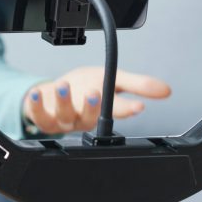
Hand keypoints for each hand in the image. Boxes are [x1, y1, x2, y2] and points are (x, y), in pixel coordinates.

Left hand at [23, 67, 170, 133]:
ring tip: (64, 86)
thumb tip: (166, 90)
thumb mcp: (111, 80)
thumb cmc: (83, 88)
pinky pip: (39, 115)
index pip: (118, 111)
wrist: (54, 94)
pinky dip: (35, 105)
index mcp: (102, 110)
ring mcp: (63, 120)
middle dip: (92, 107)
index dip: (128, 109)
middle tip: (95, 93)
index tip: (138, 105)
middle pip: (89, 117)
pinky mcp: (44, 118)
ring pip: (64, 116)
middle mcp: (83, 118)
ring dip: (64, 101)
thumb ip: (137, 85)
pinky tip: (35, 93)